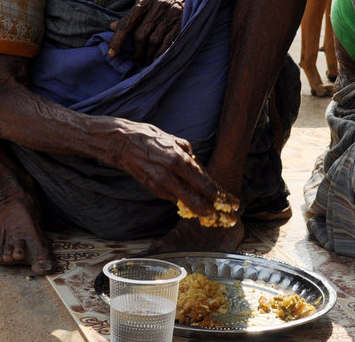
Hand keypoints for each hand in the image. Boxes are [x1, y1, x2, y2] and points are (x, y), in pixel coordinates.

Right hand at [103, 118, 230, 218]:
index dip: (219, 196)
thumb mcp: (175, 140)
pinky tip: (191, 199)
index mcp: (179, 160)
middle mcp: (170, 176)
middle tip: (223, 216)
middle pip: (195, 201)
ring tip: (211, 211)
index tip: (231, 203)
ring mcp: (159, 185)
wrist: (123, 144)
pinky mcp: (152, 190)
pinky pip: (172, 197)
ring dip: (198, 208)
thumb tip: (200, 168)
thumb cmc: (150, 138)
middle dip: (211, 210)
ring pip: (184, 203)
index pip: (204, 184)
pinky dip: (182, 199)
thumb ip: (190, 155)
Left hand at [108, 0, 187, 64]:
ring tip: (146, 60)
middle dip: (136, 51)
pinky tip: (157, 58)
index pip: (127, 22)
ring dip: (148, 54)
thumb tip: (111, 27)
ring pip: (153, 41)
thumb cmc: (163, 2)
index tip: (112, 53)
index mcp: (145, 1)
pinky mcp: (181, 23)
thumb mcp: (146, 4)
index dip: (118, 40)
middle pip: (141, 34)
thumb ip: (131, 16)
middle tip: (135, 60)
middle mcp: (157, 7)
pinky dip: (160, 54)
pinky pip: (167, 43)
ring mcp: (170, 15)